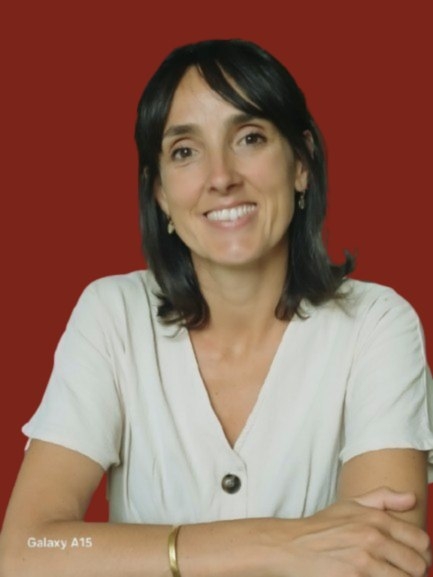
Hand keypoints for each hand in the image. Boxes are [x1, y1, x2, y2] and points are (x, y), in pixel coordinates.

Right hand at [274, 487, 430, 576]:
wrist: (291, 546)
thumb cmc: (321, 527)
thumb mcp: (350, 505)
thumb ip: (383, 498)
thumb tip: (412, 497)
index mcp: (375, 518)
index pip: (421, 540)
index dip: (421, 552)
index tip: (411, 558)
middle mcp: (373, 537)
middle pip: (417, 564)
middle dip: (412, 571)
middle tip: (399, 571)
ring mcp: (364, 561)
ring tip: (383, 575)